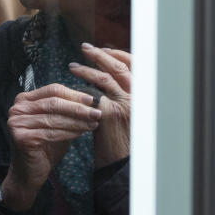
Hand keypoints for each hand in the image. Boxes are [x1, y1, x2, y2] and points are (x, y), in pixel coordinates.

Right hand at [3, 83, 101, 210]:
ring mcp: (17, 123)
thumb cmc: (44, 147)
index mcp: (24, 100)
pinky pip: (51, 132)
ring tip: (93, 123)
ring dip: (77, 121)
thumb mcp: (56, 124)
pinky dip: (68, 132)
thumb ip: (67, 111)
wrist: (29, 174)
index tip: (92, 100)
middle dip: (78, 108)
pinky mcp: (21, 137)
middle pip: (54, 103)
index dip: (74, 94)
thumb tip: (91, 101)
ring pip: (54, 118)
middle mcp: (17, 109)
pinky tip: (81, 133)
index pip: (53, 90)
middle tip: (97, 112)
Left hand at [69, 44, 130, 165]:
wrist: (120, 165)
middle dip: (102, 55)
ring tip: (73, 66)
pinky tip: (71, 86)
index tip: (104, 49)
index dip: (118, 56)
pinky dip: (81, 88)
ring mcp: (125, 105)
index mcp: (143, 96)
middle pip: (120, 68)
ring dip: (87, 69)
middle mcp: (138, 98)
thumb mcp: (126, 114)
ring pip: (105, 78)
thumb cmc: (121, 142)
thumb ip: (119, 96)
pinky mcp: (109, 113)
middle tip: (86, 48)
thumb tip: (103, 78)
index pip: (134, 67)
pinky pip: (93, 94)